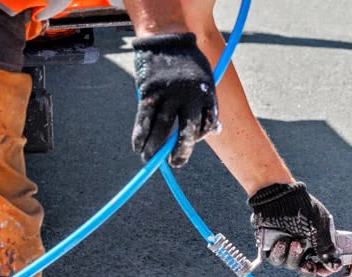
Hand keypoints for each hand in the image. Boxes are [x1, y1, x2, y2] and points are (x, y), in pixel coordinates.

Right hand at [131, 33, 218, 167]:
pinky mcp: (150, 92)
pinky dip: (140, 135)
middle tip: (175, 163)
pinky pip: (144, 118)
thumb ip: (207, 105)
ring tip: (149, 159)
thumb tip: (213, 132)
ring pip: (162, 128)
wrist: (168, 38)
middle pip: (186, 132)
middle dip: (180, 151)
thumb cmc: (189, 63)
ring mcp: (169, 95)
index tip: (190, 142)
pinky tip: (137, 146)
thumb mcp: (206, 81)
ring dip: (154, 148)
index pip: (207, 126)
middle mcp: (190, 97)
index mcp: (207, 96)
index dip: (199, 137)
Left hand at [248, 183, 343, 276]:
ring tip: (293, 240)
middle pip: (306, 269)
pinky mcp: (272, 247)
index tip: (323, 271)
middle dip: (307, 268)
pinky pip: (275, 260)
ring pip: (290, 266)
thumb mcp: (319, 229)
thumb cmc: (302, 209)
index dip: (324, 269)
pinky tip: (281, 241)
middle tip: (308, 263)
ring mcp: (287, 247)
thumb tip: (336, 266)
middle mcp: (304, 246)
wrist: (278, 197)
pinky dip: (279, 253)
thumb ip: (327, 250)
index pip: (323, 263)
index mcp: (318, 241)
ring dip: (293, 256)